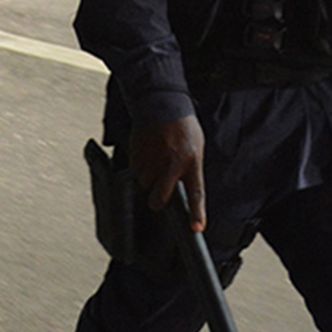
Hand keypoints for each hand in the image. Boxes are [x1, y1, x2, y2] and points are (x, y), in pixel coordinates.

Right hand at [131, 114, 206, 231]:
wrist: (161, 102)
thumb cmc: (182, 125)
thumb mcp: (195, 147)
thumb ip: (190, 168)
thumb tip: (183, 189)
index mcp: (192, 161)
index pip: (196, 193)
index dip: (196, 213)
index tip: (196, 228)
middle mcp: (172, 163)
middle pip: (160, 198)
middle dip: (158, 202)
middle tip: (160, 197)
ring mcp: (153, 159)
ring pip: (145, 186)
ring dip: (148, 181)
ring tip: (156, 164)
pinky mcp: (138, 154)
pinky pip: (135, 172)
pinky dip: (140, 169)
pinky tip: (148, 155)